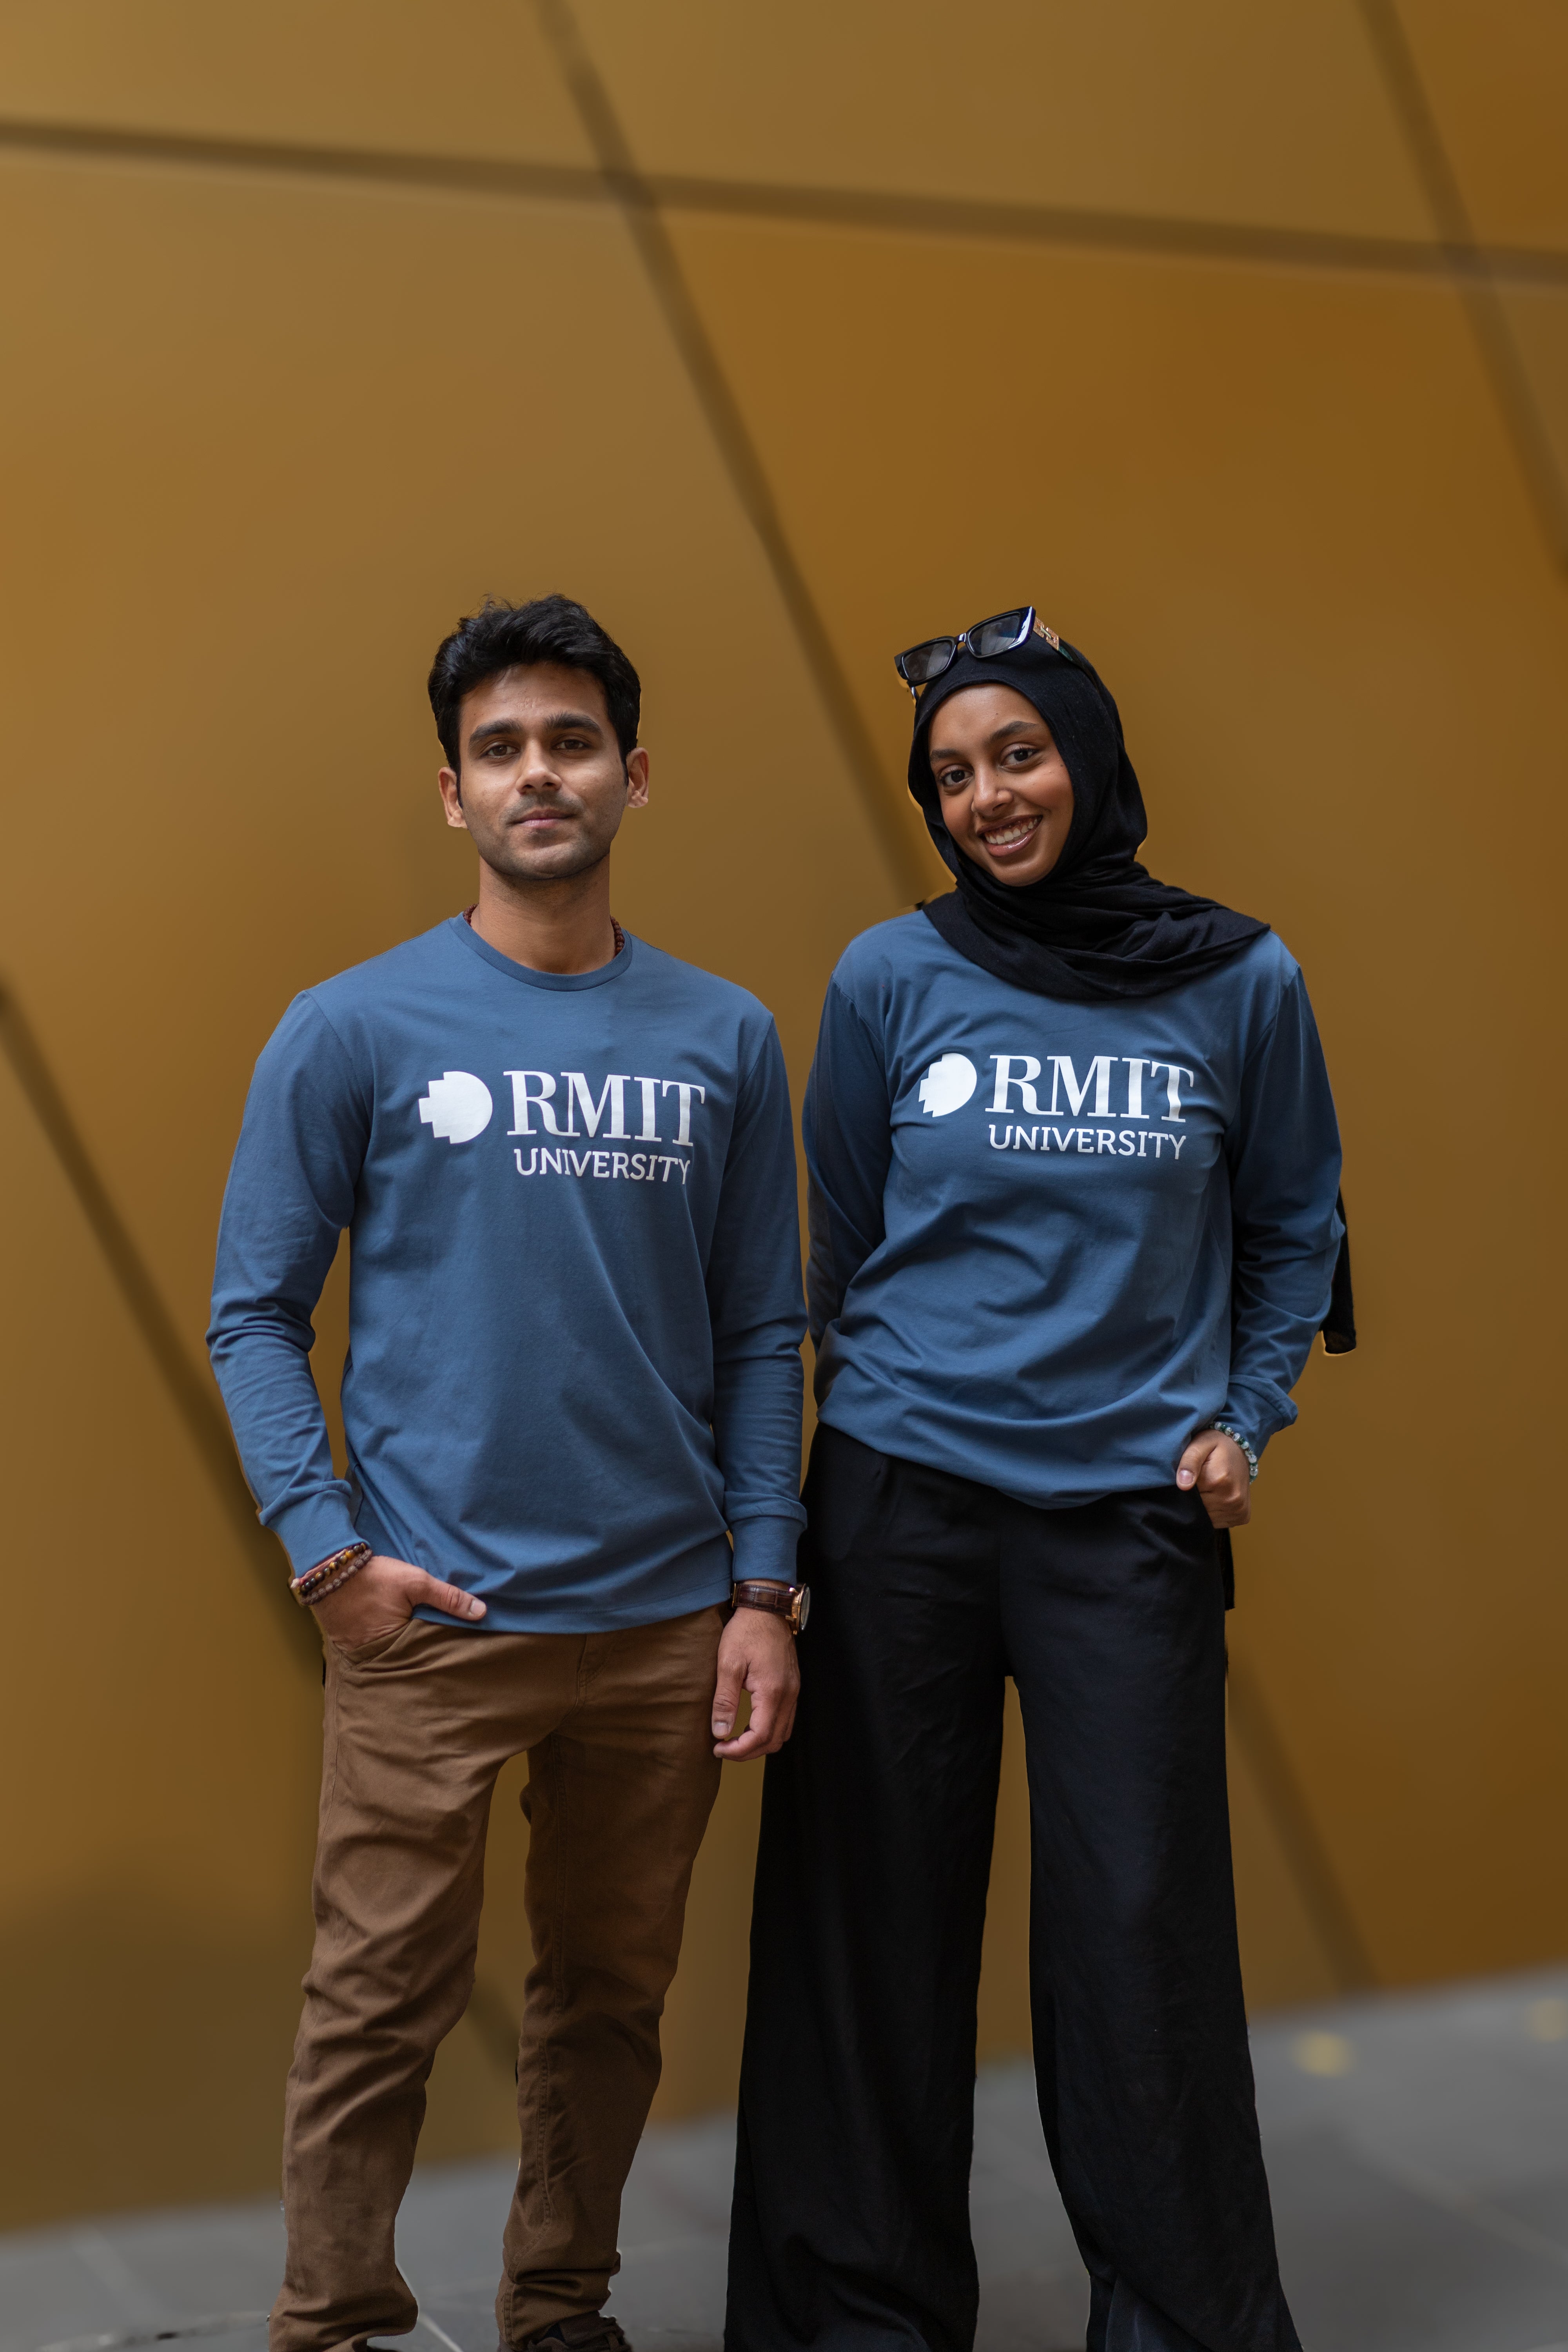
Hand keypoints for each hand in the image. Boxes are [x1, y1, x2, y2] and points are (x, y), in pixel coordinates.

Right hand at [311, 1552, 485, 1646]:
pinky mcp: (352, 1645)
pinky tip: (397, 1633)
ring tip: (423, 1639)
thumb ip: (448, 1598)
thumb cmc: (374, 1577)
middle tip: (443, 1645)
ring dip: (406, 1647)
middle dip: (425, 1651)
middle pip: (411, 1657)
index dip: (442, 1647)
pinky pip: (377, 1649)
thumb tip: (482, 1612)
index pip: (429, 1653)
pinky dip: (388, 1643)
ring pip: (394, 1654)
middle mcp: (379, 1656)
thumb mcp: (415, 1582)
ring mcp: (363, 1653)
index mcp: (397, 1645)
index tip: (459, 1645)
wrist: (328, 1570)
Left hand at [711, 1604, 799, 1760]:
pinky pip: (785, 1720)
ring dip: (759, 1743)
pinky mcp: (793, 1686)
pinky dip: (768, 1730)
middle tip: (723, 1749)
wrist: (767, 1608)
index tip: (718, 1749)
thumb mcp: (728, 1663)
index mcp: (772, 1691)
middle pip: (773, 1741)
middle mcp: (788, 1695)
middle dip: (748, 1752)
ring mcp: (794, 1691)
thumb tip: (720, 1733)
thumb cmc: (746, 1631)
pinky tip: (750, 1724)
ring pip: (782, 1733)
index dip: (739, 1750)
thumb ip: (725, 1701)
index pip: (760, 1736)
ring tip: (735, 1740)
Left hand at [1176, 1431, 1251, 1528]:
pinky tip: (1215, 1497)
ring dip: (1203, 1507)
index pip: (1189, 1496)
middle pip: (1198, 1510)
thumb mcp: (1200, 1444)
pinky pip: (1218, 1522)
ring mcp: (1239, 1510)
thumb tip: (1182, 1485)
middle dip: (1194, 1498)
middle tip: (1198, 1482)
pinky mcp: (1242, 1516)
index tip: (1190, 1477)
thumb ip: (1189, 1462)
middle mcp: (1233, 1499)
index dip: (1185, 1488)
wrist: (1240, 1450)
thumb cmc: (1216, 1446)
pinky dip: (1213, 1513)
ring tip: (1208, 1489)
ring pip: (1207, 1518)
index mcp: (1220, 1480)